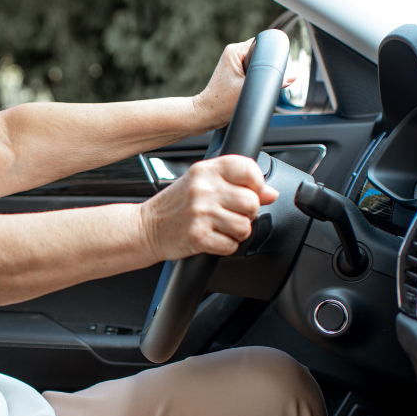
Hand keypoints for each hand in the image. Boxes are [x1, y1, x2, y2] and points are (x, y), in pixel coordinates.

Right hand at [139, 155, 278, 259]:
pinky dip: (226, 246)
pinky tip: (213, 238)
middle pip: (251, 202)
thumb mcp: (202, 184)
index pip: (248, 169)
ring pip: (244, 226)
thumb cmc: (175, 206)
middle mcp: (203, 189)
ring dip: (238, 233)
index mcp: (206, 170)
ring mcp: (200, 213)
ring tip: (222, 228)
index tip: (252, 192)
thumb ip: (236, 184)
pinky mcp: (198, 236)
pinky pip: (231, 245)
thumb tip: (271, 193)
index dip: (257, 184)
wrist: (146, 227)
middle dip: (247, 214)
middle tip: (232, 215)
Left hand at [192, 34, 297, 129]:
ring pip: (259, 63)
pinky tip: (254, 88)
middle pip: (263, 53)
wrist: (208, 114)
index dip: (273, 57)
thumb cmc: (221, 103)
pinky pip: (254, 70)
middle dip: (268, 67)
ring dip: (263, 74)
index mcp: (235, 51)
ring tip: (255, 86)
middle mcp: (234, 53)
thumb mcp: (250, 90)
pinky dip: (258, 78)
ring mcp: (235, 62)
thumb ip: (272, 80)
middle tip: (262, 81)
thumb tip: (293, 74)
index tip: (275, 71)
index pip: (263, 44)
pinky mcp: (236, 72)